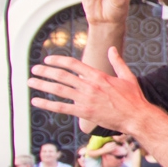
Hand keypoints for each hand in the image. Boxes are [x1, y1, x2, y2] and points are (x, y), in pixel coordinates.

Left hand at [29, 47, 149, 134]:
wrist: (137, 117)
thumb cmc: (134, 98)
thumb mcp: (127, 77)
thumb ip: (117, 62)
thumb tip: (112, 49)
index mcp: (98, 76)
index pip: (73, 64)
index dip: (58, 60)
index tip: (48, 60)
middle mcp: (89, 86)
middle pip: (61, 75)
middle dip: (45, 71)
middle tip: (34, 69)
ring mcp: (86, 99)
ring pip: (58, 90)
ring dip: (42, 85)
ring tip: (31, 82)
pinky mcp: (85, 112)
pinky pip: (62, 107)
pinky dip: (47, 105)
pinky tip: (37, 102)